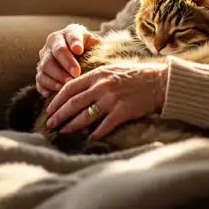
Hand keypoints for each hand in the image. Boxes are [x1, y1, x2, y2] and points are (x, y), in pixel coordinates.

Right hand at [36, 24, 100, 96]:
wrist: (80, 54)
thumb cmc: (90, 49)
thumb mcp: (95, 42)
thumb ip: (97, 45)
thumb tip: (102, 54)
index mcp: (67, 33)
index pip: (70, 37)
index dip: (74, 44)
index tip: (79, 51)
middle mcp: (53, 42)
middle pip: (55, 53)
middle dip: (65, 65)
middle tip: (76, 75)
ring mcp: (44, 57)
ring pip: (44, 67)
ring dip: (55, 77)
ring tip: (65, 86)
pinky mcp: (41, 71)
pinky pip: (38, 79)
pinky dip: (44, 86)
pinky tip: (51, 93)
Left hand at [45, 62, 167, 141]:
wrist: (159, 81)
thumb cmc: (135, 76)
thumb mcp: (111, 70)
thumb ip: (94, 79)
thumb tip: (77, 91)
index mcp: (97, 75)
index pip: (69, 88)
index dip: (57, 100)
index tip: (50, 109)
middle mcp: (101, 87)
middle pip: (73, 103)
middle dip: (59, 115)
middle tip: (50, 124)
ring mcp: (111, 100)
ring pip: (85, 116)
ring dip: (72, 126)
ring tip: (63, 132)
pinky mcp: (122, 112)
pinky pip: (104, 126)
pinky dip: (95, 134)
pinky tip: (89, 139)